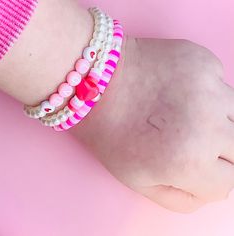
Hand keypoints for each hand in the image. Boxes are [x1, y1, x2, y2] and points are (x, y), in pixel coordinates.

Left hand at [73, 38, 233, 212]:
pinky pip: (220, 85)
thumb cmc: (110, 133)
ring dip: (217, 122)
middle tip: (193, 141)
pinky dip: (206, 94)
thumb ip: (181, 197)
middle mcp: (207, 125)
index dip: (209, 178)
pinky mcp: (203, 61)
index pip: (227, 184)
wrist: (95, 84)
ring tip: (185, 116)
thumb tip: (208, 191)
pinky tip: (177, 92)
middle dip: (219, 152)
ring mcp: (208, 87)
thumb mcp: (138, 181)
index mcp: (188, 162)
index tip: (195, 167)